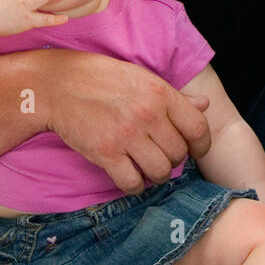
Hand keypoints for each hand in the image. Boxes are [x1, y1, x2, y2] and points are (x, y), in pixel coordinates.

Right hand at [40, 51, 211, 192]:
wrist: (59, 84)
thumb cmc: (103, 79)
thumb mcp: (143, 78)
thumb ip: (176, 96)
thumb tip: (205, 105)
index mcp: (160, 92)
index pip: (198, 128)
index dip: (202, 145)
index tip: (195, 150)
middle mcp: (147, 114)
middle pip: (179, 154)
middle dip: (175, 160)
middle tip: (163, 155)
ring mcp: (126, 135)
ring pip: (160, 172)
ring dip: (157, 176)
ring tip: (149, 168)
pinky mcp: (104, 153)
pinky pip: (132, 182)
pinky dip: (135, 186)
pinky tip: (131, 176)